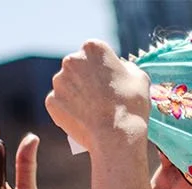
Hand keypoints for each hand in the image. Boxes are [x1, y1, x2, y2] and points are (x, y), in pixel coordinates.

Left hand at [46, 41, 149, 157]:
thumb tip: (121, 69)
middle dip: (86, 78)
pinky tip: (83, 119)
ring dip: (76, 94)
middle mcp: (71, 60)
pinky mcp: (51, 101)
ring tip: (92, 111)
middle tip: (99, 97)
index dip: (103, 68)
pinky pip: (60, 103)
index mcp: (93, 48)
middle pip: (78, 67)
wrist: (116, 136)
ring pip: (67, 85)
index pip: (95, 54)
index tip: (110, 82)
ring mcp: (59, 81)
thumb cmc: (131, 106)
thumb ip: (127, 68)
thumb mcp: (140, 78)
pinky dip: (68, 110)